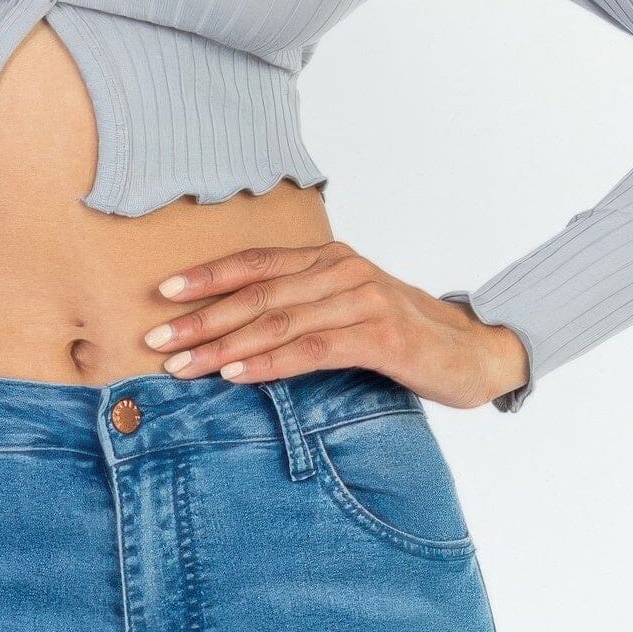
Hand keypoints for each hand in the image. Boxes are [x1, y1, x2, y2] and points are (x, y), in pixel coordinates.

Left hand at [142, 240, 529, 409]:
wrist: (475, 352)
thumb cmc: (401, 334)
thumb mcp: (346, 309)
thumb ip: (301, 308)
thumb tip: (232, 330)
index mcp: (328, 258)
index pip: (256, 262)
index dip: (207, 276)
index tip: (164, 293)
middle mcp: (341, 269)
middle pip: (257, 294)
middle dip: (201, 318)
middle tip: (157, 339)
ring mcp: (363, 299)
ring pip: (278, 321)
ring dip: (224, 345)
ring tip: (184, 364)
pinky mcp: (381, 335)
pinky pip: (313, 348)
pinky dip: (270, 361)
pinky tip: (237, 373)